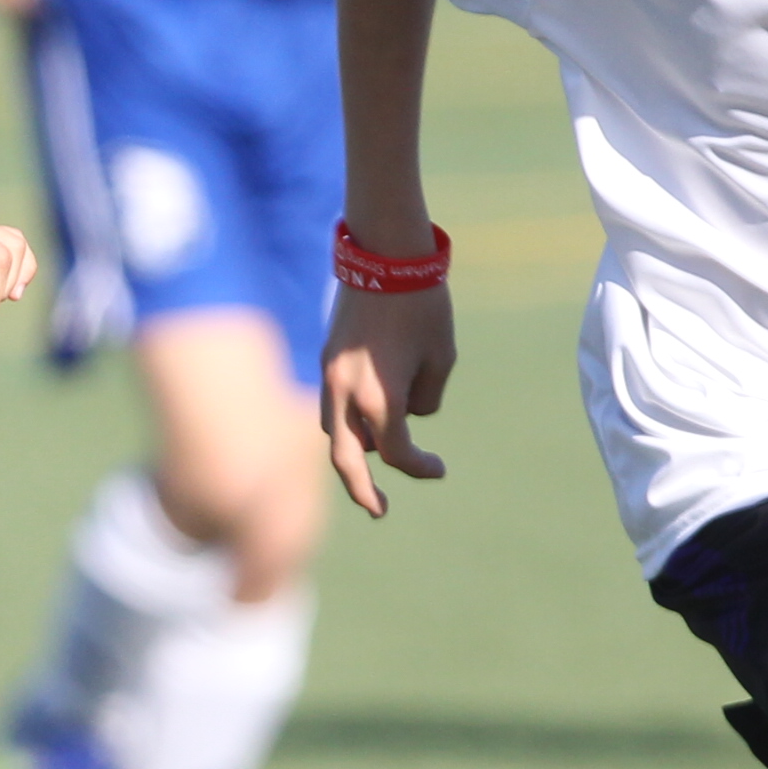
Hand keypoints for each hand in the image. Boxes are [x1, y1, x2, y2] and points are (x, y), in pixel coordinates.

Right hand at [321, 283, 455, 514]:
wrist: (384, 257)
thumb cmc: (423, 306)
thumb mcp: (441, 358)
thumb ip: (423, 398)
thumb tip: (406, 414)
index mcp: (381, 399)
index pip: (398, 453)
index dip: (421, 467)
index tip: (441, 469)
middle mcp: (347, 394)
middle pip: (348, 459)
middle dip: (362, 490)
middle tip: (380, 510)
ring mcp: (330, 377)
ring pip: (334, 431)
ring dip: (356, 448)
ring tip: (381, 452)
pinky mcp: (326, 359)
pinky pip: (332, 404)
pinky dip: (348, 419)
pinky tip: (369, 415)